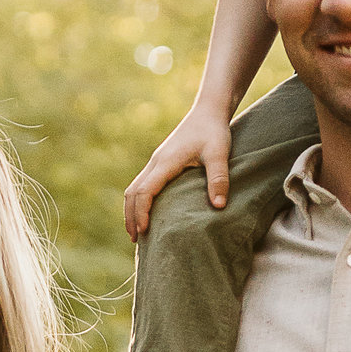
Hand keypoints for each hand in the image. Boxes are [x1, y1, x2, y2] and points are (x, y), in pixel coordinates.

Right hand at [125, 96, 235, 240]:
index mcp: (166, 162)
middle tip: (135, 240)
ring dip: (131, 209)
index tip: (144, 231)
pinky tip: (146, 213)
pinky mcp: (161, 162)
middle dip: (131, 216)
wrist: (208, 111)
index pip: (145, 191)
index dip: (141, 212)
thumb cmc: (214, 131)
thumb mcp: (219, 154)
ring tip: (136, 231)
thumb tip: (218, 206)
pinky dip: (138, 201)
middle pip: (132, 192)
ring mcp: (156, 162)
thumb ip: (219, 179)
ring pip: (134, 188)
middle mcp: (156, 162)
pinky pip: (142, 184)